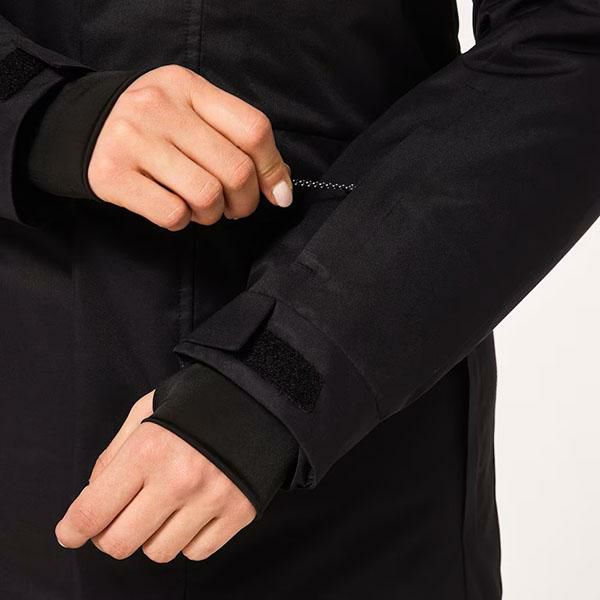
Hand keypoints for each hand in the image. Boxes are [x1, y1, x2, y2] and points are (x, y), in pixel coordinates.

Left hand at [55, 391, 255, 561]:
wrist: (260, 398)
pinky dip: (187, 539)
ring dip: (153, 536)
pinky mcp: (238, 513)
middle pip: (119, 543)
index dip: (72, 530)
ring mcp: (212, 499)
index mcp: (149, 449)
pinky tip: (193, 510)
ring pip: (158, 553)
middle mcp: (179, 479)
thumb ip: (113, 453)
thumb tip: (92, 497)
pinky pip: (195, 553)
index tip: (69, 534)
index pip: (93, 510)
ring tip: (166, 505)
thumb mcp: (147, 411)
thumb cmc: (196, 403)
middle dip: (110, 535)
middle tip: (119, 517)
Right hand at [88, 64, 292, 229]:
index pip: (253, 129)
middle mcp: (159, 107)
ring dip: (213, 214)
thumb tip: (281, 186)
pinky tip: (176, 208)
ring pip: (206, 196)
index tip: (277, 194)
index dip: (274, 169)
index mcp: (189, 87)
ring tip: (203, 207)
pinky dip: (183, 221)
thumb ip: (238, 140)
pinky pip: (172, 215)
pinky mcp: (112, 174)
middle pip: (235, 170)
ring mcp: (132, 139)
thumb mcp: (196, 114)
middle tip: (235, 206)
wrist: (87, 127)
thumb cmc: (158, 126)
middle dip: (245, 201)